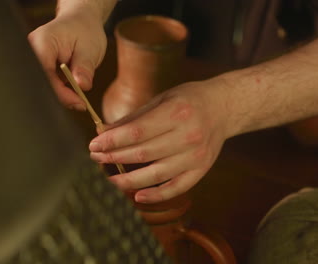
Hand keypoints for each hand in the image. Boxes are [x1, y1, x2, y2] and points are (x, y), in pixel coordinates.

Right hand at [28, 9, 106, 110]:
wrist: (80, 23)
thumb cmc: (84, 30)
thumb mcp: (90, 48)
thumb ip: (84, 68)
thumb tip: (82, 86)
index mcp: (42, 42)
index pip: (46, 74)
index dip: (61, 92)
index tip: (79, 103)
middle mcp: (32, 51)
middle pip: (41, 84)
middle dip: (61, 96)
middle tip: (80, 103)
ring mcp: (33, 61)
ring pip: (43, 87)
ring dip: (61, 93)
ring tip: (78, 88)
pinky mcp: (38, 70)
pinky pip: (46, 85)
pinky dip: (60, 90)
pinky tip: (71, 86)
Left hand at [89, 80, 229, 202]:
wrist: (224, 108)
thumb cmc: (188, 100)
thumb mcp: (161, 99)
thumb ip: (133, 118)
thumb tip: (103, 132)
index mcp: (176, 113)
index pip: (136, 132)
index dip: (112, 141)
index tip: (93, 144)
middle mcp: (188, 136)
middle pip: (142, 153)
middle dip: (114, 157)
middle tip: (95, 158)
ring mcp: (196, 156)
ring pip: (155, 174)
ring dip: (127, 180)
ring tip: (107, 179)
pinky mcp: (201, 170)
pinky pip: (176, 188)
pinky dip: (156, 194)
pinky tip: (136, 196)